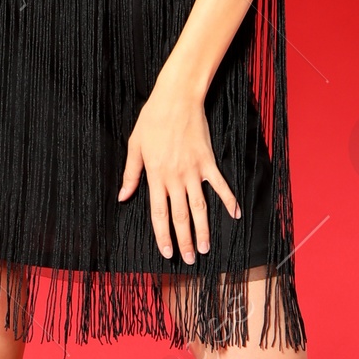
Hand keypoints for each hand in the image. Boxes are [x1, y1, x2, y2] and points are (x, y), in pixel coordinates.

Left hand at [118, 80, 240, 262]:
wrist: (177, 98)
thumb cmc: (152, 119)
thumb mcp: (135, 145)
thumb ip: (131, 173)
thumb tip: (123, 196)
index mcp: (156, 175)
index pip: (159, 213)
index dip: (163, 235)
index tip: (166, 252)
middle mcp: (175, 177)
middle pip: (181, 216)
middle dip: (184, 239)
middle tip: (188, 259)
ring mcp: (194, 170)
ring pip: (200, 206)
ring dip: (203, 229)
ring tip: (205, 247)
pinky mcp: (208, 161)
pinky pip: (220, 185)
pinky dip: (228, 200)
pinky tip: (235, 215)